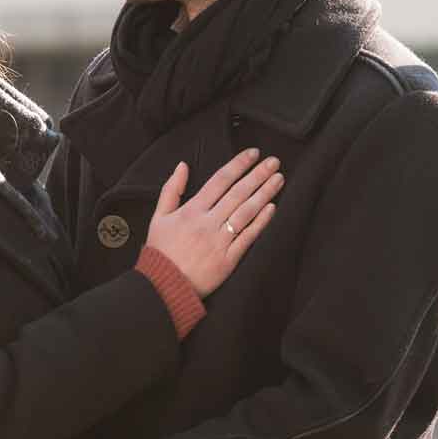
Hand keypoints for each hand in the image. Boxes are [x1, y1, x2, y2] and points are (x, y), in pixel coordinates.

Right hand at [145, 148, 282, 295]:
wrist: (163, 285)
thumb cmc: (160, 251)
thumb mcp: (159, 216)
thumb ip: (172, 189)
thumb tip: (182, 165)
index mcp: (192, 210)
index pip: (220, 180)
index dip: (238, 164)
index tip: (253, 153)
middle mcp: (208, 223)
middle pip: (238, 193)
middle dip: (257, 175)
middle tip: (274, 161)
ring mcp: (220, 241)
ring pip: (246, 212)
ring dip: (264, 193)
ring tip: (278, 179)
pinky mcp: (228, 259)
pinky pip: (248, 237)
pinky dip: (261, 222)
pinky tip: (272, 208)